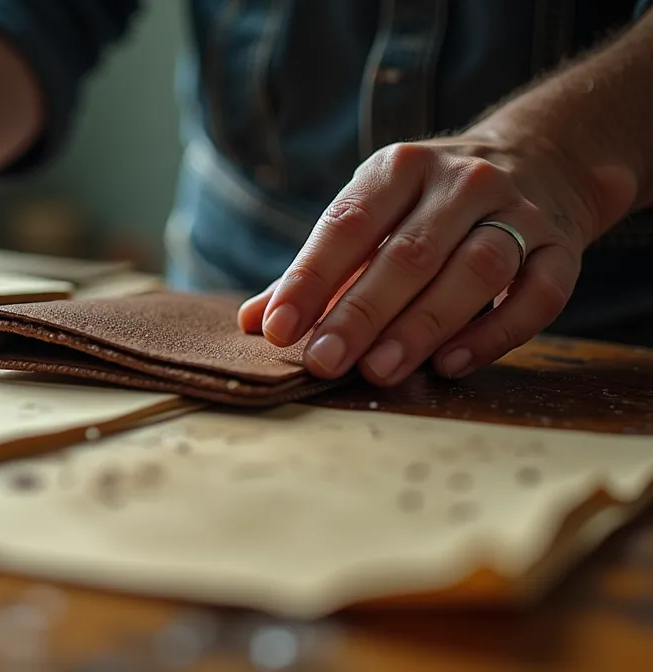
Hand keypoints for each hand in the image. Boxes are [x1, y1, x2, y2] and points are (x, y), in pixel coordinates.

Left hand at [237, 135, 601, 385]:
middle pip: (408, 254)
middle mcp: (462, 181)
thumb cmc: (426, 206)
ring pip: (474, 271)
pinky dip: (495, 333)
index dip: (310, 278)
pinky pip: (537, 294)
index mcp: (399, 167)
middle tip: (323, 361)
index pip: (346, 224)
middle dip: (361, 313)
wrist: (540, 158)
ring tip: (380, 370)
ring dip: (423, 325)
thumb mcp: (371, 214)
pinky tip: (452, 364)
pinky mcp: (562, 246)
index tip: (279, 328)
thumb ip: (316, 270)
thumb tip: (254, 321)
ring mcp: (518, 211)